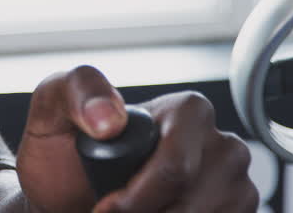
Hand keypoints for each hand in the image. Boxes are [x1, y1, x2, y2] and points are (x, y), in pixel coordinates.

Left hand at [15, 65, 256, 211]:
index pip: (176, 167)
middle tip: (109, 212)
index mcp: (189, 110)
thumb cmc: (62, 151)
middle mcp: (222, 145)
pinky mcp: (238, 212)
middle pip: (192, 203)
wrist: (63, 194)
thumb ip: (78, 92)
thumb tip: (111, 119)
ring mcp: (235, 183)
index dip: (136, 197)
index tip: (104, 208)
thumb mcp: (53, 106)